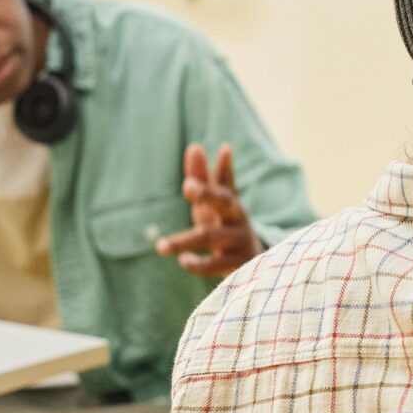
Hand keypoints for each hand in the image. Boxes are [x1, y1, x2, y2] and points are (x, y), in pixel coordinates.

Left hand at [155, 143, 262, 277]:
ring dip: (183, 241)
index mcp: (231, 203)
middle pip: (224, 202)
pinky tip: (183, 260)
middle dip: (207, 193)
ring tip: (160, 247)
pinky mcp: (238, 266)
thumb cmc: (226, 226)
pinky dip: (197, 265)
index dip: (218, 171)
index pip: (223, 183)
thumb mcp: (214, 205)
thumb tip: (194, 146)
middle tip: (187, 186)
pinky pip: (214, 266)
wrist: (252, 262)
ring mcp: (239, 242)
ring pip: (210, 238)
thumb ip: (203, 179)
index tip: (215, 156)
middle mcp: (238, 219)